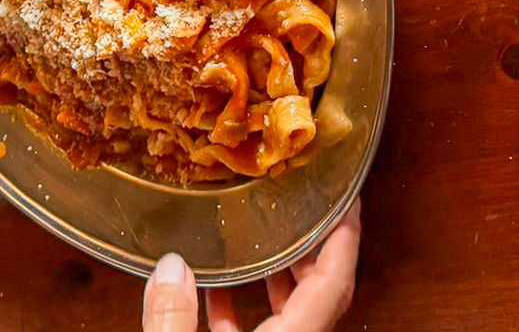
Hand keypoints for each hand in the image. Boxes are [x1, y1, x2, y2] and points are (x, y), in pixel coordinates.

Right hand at [143, 199, 360, 331]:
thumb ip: (173, 317)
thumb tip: (171, 266)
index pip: (334, 283)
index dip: (345, 238)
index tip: (347, 200)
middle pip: (320, 292)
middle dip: (314, 245)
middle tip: (304, 201)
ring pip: (293, 311)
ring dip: (281, 273)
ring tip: (264, 232)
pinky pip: (257, 331)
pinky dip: (242, 305)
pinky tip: (212, 286)